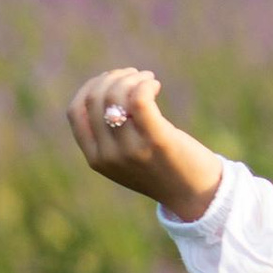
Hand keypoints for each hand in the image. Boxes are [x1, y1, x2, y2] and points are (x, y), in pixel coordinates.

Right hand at [66, 67, 225, 221]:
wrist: (196, 196)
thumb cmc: (163, 170)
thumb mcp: (127, 159)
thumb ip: (110, 135)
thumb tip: (105, 88)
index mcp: (96, 159)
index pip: (75, 112)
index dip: (90, 88)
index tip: (112, 81)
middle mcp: (109, 156)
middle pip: (96, 99)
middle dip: (113, 78)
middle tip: (135, 76)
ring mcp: (131, 149)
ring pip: (115, 96)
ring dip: (131, 78)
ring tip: (148, 79)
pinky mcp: (157, 140)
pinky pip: (140, 99)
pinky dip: (144, 84)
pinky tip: (155, 84)